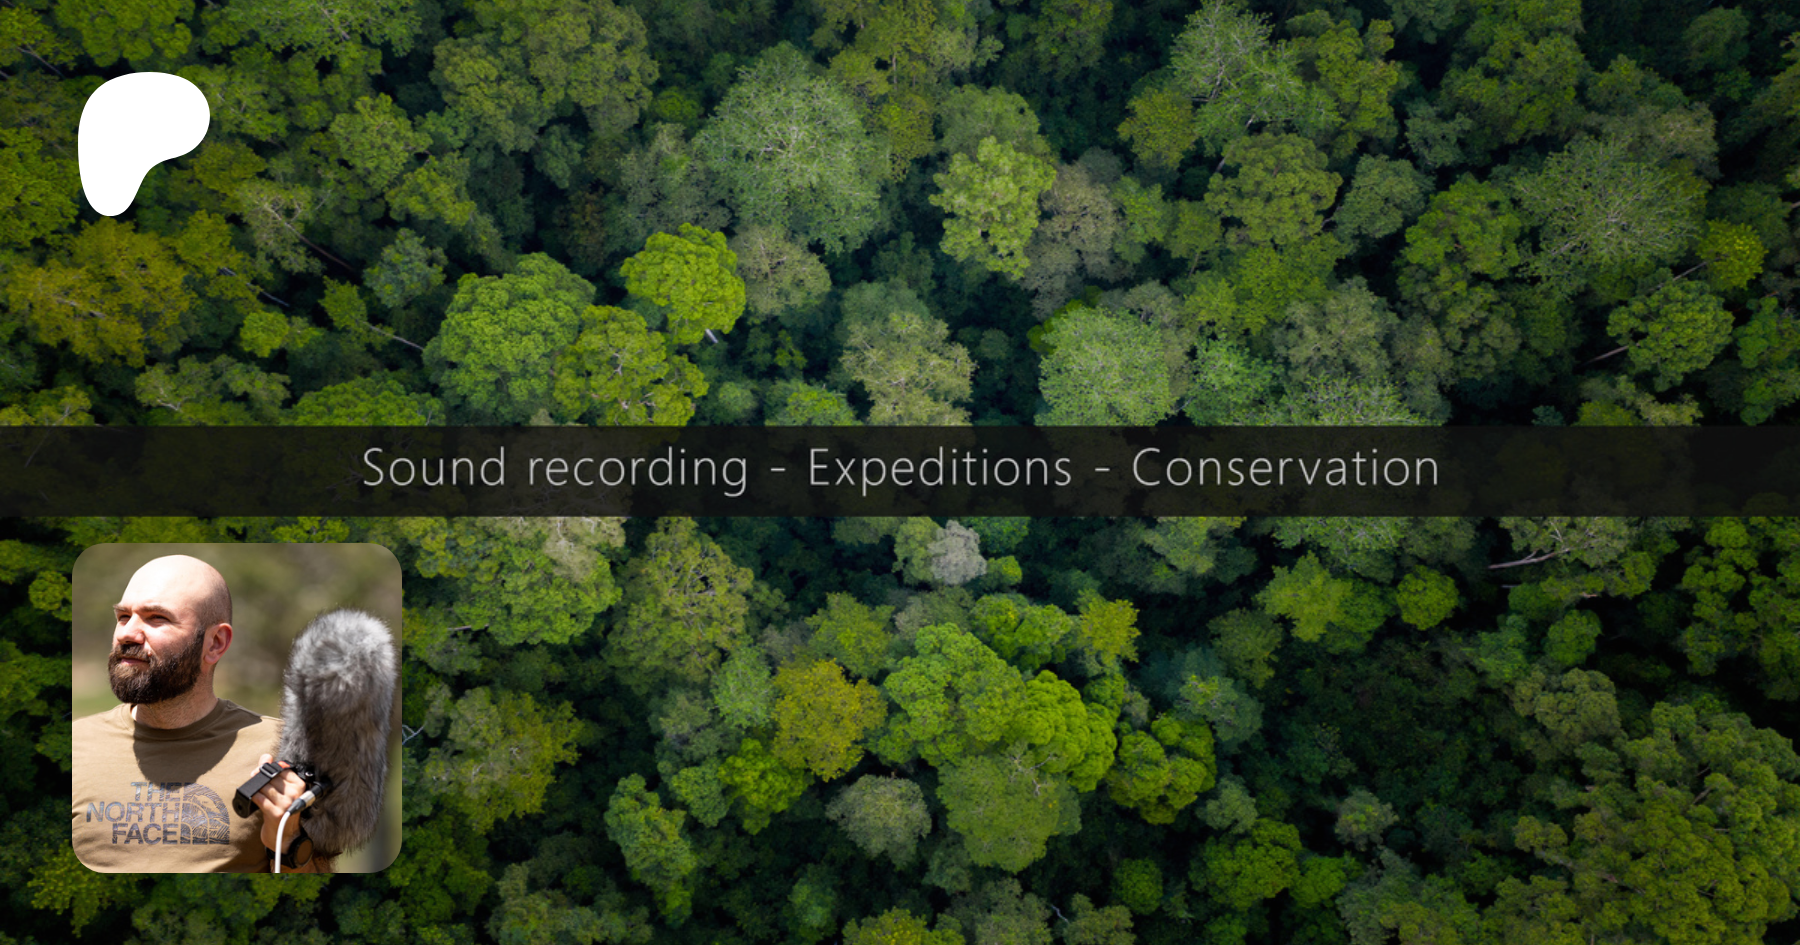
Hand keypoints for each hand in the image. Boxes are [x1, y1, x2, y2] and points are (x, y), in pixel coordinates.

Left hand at [251, 754, 318, 871]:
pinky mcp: (276, 813)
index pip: (281, 769)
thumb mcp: (281, 791)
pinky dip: (253, 798)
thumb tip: (266, 756)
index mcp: (300, 785)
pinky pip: (259, 798)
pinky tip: (254, 802)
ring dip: (256, 790)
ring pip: (264, 787)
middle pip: (271, 778)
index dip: (268, 769)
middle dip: (259, 779)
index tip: (262, 774)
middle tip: (256, 784)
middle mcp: (295, 793)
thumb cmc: (282, 811)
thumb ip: (273, 771)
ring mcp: (286, 803)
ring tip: (258, 796)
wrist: (285, 837)